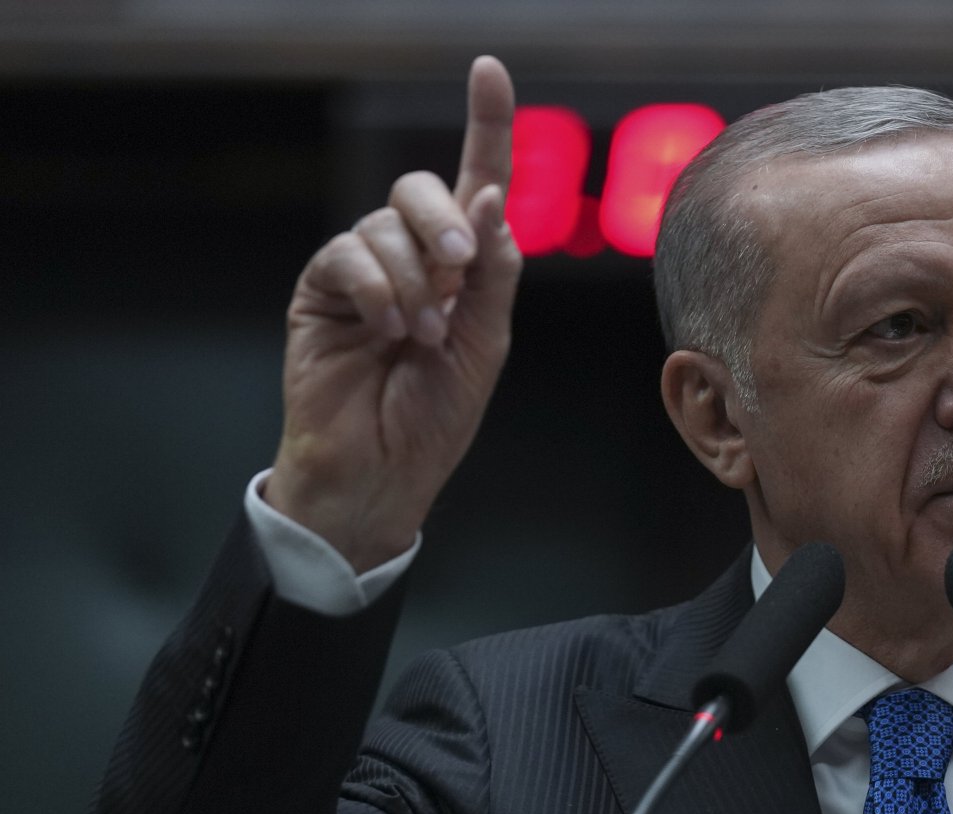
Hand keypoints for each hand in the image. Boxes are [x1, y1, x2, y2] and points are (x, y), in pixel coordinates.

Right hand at [265, 56, 522, 571]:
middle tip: (461, 273)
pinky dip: (377, 289)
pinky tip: (386, 331)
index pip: (475, 182)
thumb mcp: (487, 342)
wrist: (382, 471)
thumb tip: (492, 198)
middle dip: (446, 222)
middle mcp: (413, 257)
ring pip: (387, 224)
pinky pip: (348, 253)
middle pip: (422, 189)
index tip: (490, 68)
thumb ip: (494, 272)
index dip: (485, 124)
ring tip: (419, 338)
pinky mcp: (322, 289)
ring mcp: (364, 270)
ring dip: (416, 281)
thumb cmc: (434, 417)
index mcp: (463, 268)